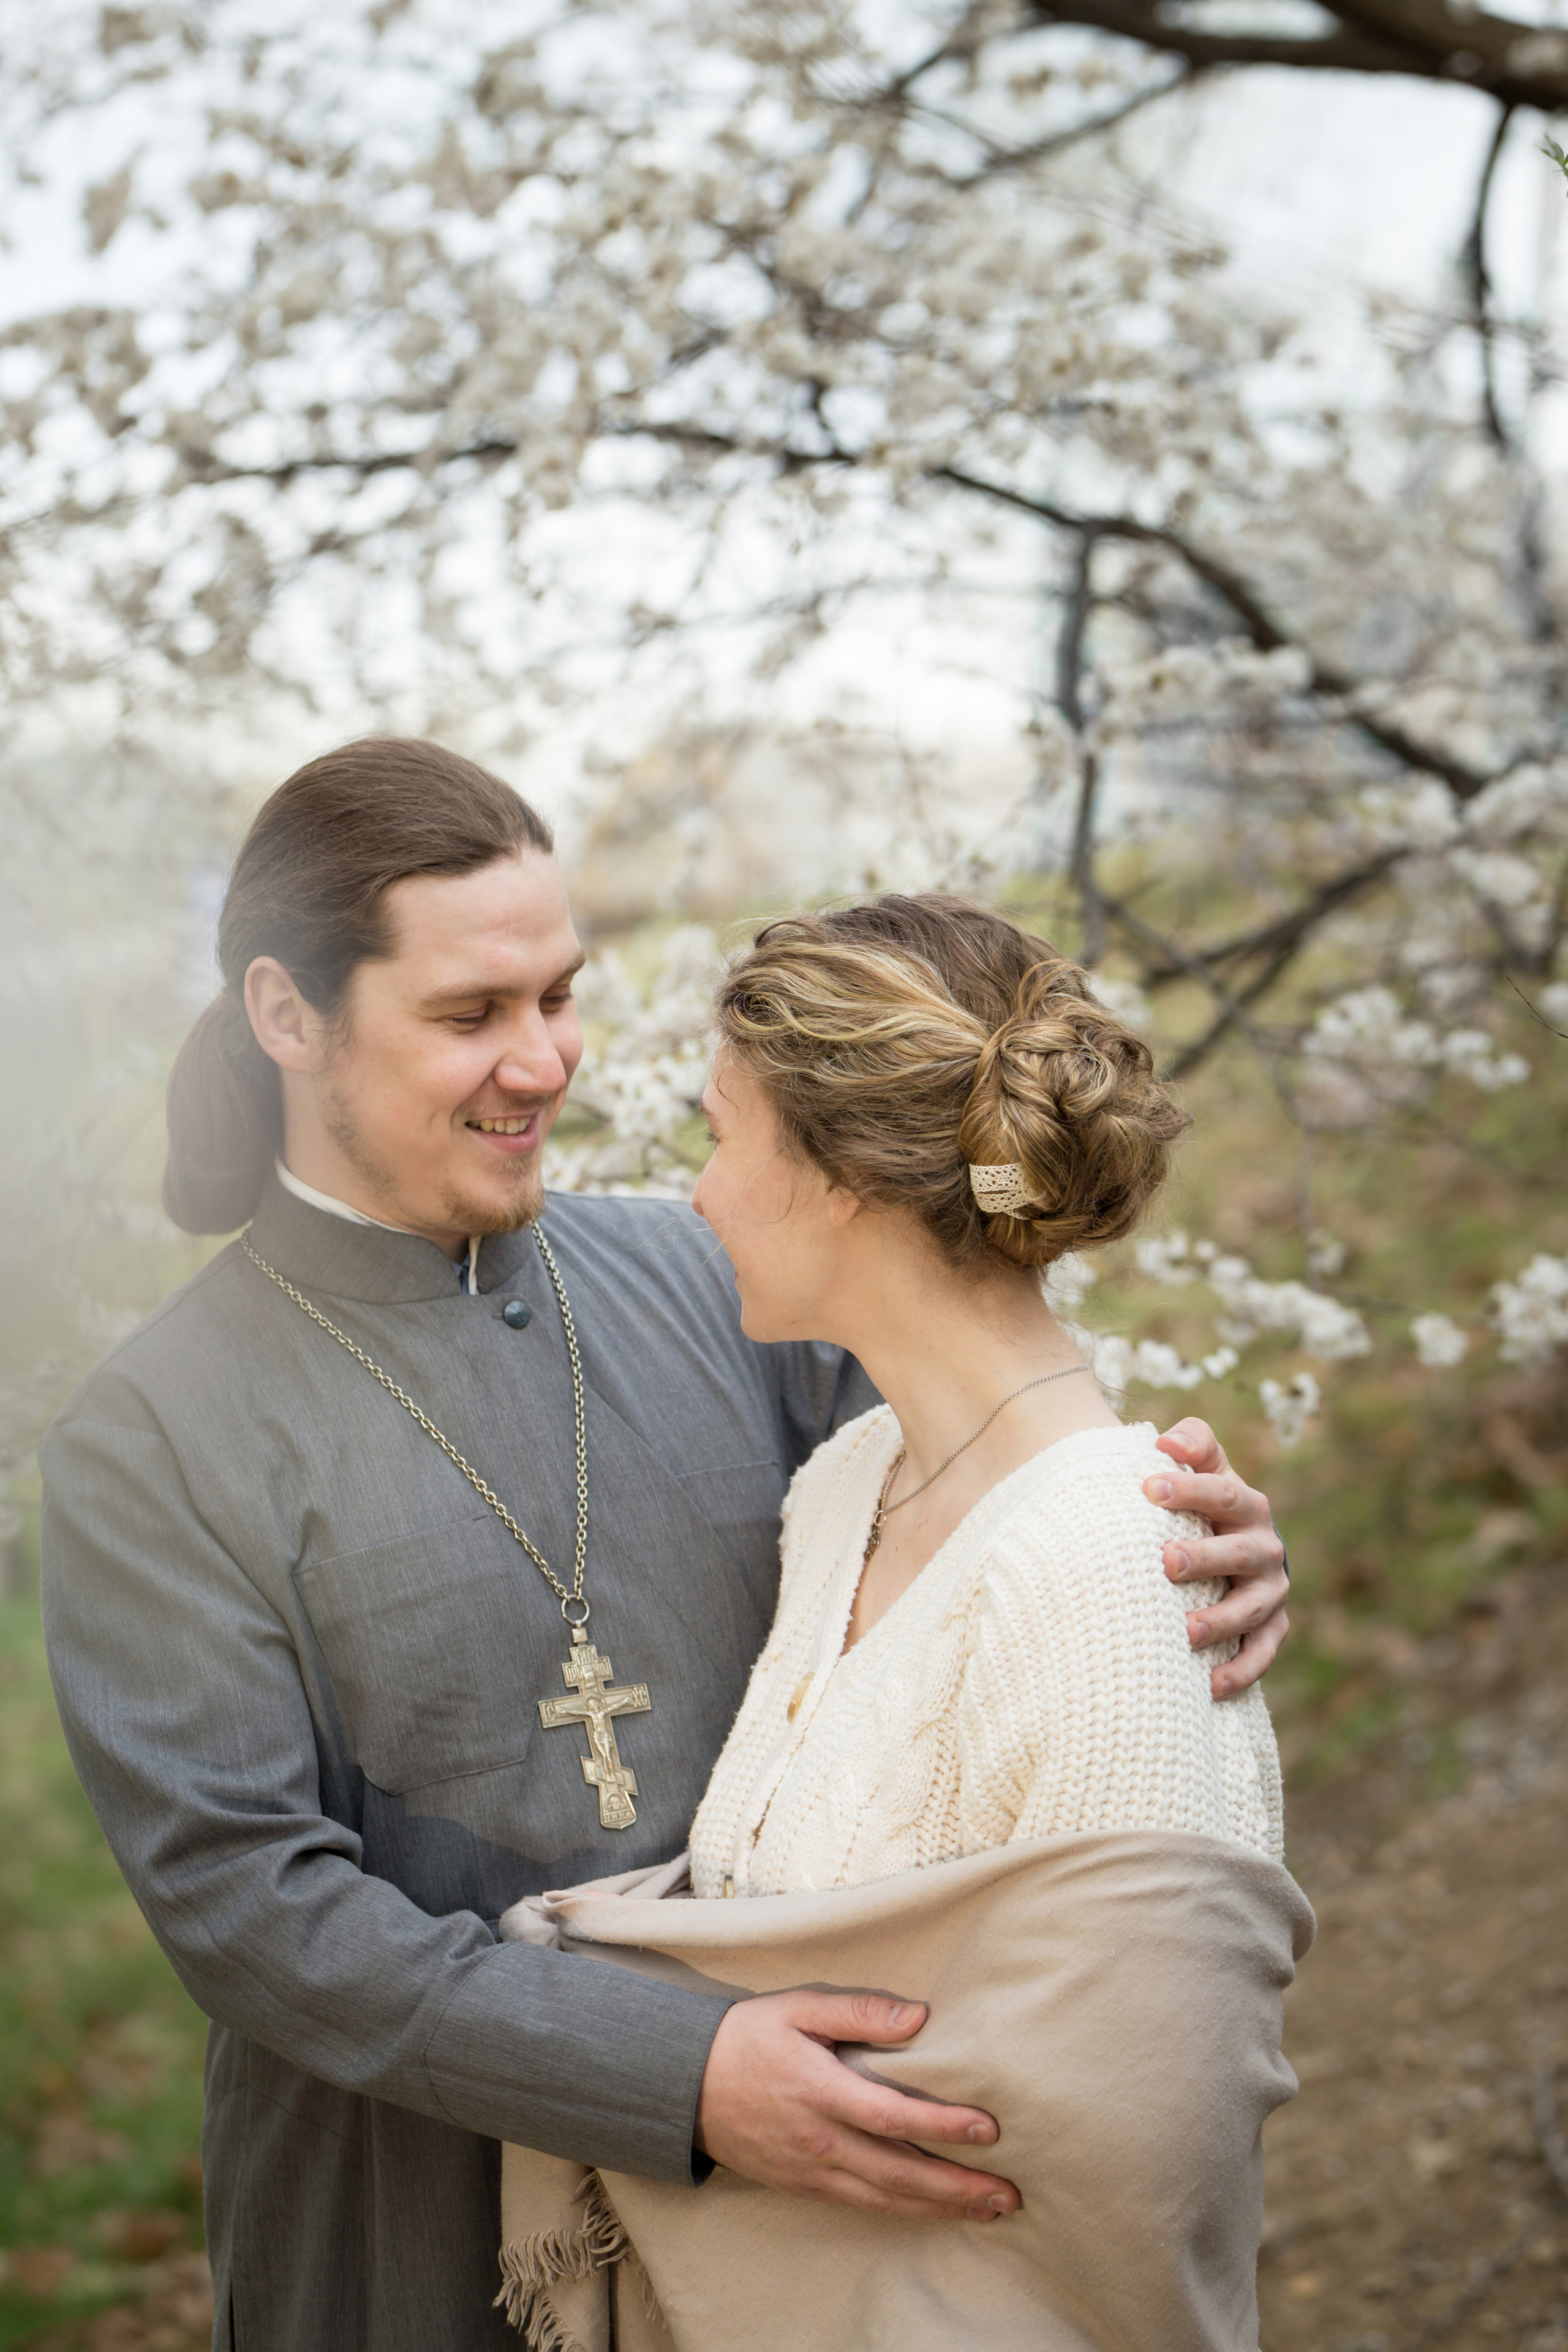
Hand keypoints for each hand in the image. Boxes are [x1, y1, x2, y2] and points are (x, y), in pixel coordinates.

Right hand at [694, 1988, 1020, 2221]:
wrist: (684, 2086)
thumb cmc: (746, 2037)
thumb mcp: (797, 2007)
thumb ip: (858, 2010)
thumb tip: (919, 2016)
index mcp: (820, 2090)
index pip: (893, 2116)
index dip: (943, 2126)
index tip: (988, 2129)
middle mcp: (819, 2140)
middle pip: (899, 2172)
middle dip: (957, 2187)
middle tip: (1008, 2195)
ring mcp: (811, 2170)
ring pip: (886, 2199)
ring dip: (939, 2208)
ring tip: (987, 2211)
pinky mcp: (803, 2186)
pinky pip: (861, 2205)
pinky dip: (902, 2211)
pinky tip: (931, 2211)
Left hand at [1145, 1416, 1288, 1699]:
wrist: (1240, 1547)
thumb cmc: (1206, 1505)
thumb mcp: (1206, 1467)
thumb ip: (1192, 1442)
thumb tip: (1167, 1442)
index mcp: (1247, 1505)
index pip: (1223, 1492)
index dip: (1189, 1488)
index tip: (1149, 1488)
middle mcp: (1265, 1548)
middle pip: (1239, 1553)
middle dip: (1205, 1558)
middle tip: (1165, 1563)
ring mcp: (1270, 1593)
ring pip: (1252, 1609)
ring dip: (1220, 1621)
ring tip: (1184, 1631)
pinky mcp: (1271, 1630)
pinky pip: (1260, 1655)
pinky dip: (1240, 1671)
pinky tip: (1209, 1685)